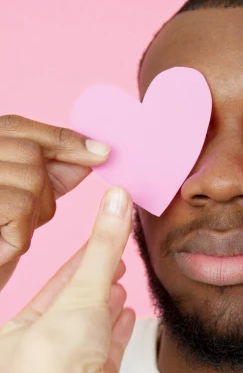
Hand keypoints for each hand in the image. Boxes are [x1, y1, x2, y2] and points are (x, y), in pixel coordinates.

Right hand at [0, 114, 110, 291]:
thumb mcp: (26, 198)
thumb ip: (55, 171)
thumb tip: (97, 151)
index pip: (18, 126)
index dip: (62, 139)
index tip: (103, 153)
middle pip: (31, 153)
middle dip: (45, 189)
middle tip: (27, 220)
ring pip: (32, 180)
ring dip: (35, 214)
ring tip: (11, 232)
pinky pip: (20, 207)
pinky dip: (22, 235)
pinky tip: (4, 246)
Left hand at [0, 186, 135, 372]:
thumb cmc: (59, 362)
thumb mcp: (83, 288)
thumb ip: (104, 245)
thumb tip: (116, 200)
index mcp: (16, 333)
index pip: (52, 286)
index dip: (81, 261)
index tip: (101, 243)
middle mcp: (35, 356)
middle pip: (70, 309)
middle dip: (95, 285)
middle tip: (115, 264)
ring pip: (87, 333)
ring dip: (106, 308)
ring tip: (121, 289)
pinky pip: (103, 355)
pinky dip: (116, 333)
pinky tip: (125, 319)